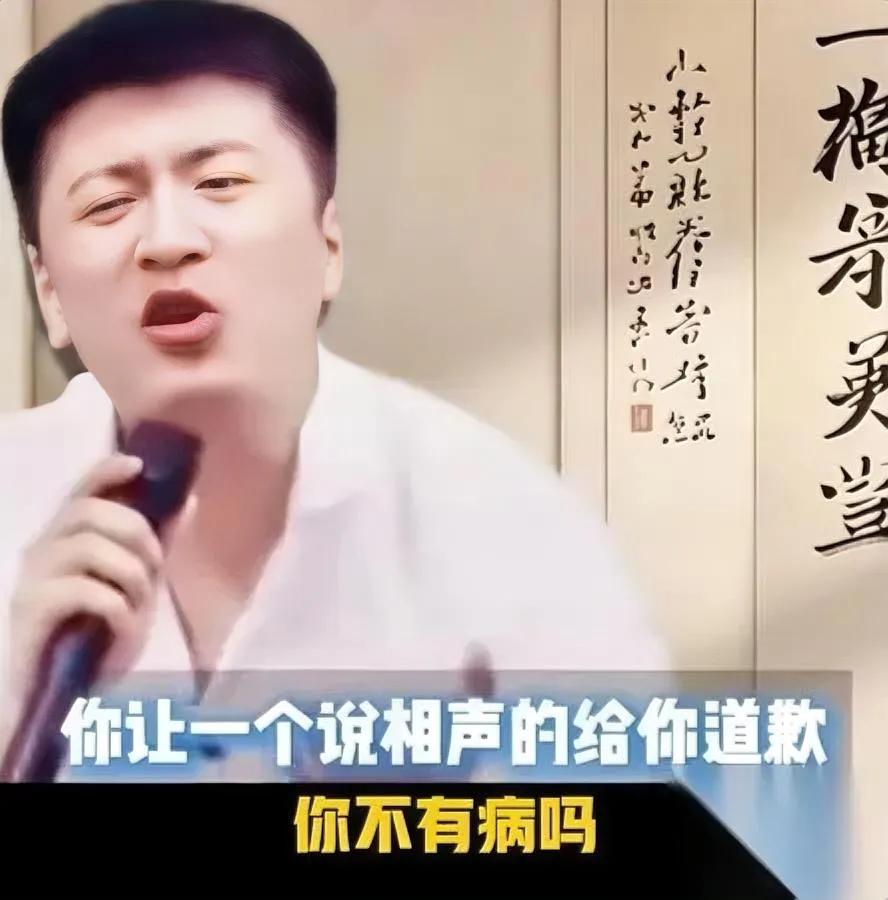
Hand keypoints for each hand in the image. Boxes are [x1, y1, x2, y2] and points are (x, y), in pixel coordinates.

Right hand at [2, 453, 164, 735]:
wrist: (57, 697)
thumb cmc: (94, 637)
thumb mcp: (135, 585)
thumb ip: (155, 545)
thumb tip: (189, 500)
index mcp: (64, 540)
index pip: (79, 490)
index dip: (106, 471)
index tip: (138, 464)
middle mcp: (41, 552)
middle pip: (87, 511)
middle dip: (136, 532)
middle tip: (156, 566)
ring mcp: (31, 580)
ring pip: (88, 546)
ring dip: (131, 574)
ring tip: (140, 605)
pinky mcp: (30, 612)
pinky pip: (85, 591)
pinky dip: (118, 608)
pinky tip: (124, 629)